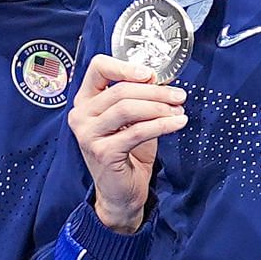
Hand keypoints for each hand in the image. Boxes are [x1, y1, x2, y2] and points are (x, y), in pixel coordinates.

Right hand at [69, 54, 188, 233]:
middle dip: (155, 91)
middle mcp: (81, 115)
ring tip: (179, 110)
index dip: (125, 66)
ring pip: (127, 108)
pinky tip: (177, 123)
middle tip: (179, 96)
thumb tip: (160, 79)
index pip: (98, 68)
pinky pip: (137, 131)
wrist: (121, 192)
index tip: (150, 74)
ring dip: (159, 107)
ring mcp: (88, 134)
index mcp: (86, 101)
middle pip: (121, 90)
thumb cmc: (127, 153)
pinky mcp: (102, 152)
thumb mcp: (133, 120)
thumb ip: (140, 98)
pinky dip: (162, 124)